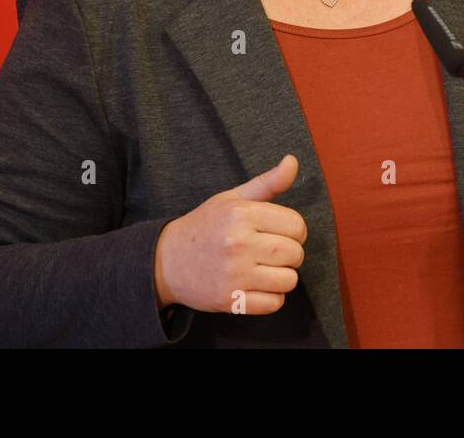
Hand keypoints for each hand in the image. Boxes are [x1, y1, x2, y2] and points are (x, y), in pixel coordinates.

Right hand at [154, 154, 306, 314]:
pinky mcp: (231, 301)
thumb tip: (292, 161)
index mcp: (241, 214)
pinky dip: (272, 297)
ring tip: (266, 268)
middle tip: (273, 251)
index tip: (282, 232)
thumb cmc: (206, 226)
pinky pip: (274, 303)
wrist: (167, 261)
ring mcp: (234, 275)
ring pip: (289, 280)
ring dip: (284, 276)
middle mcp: (238, 244)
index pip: (296, 225)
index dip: (295, 230)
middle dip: (292, 253)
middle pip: (295, 253)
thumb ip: (267, 183)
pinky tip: (258, 285)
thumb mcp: (233, 199)